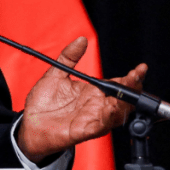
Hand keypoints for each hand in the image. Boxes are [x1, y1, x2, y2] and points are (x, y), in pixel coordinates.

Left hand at [16, 36, 145, 162]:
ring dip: (124, 102)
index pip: (118, 84)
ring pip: (117, 113)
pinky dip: (107, 117)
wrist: (29, 124)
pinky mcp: (84, 131)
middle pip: (123, 99)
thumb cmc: (43, 103)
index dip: (132, 77)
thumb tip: (81, 39)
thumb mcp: (55, 74)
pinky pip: (100, 125)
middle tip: (134, 77)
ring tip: (125, 90)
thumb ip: (69, 57)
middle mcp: (96, 106)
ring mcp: (92, 119)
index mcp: (93, 92)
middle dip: (133, 88)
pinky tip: (109, 107)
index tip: (140, 68)